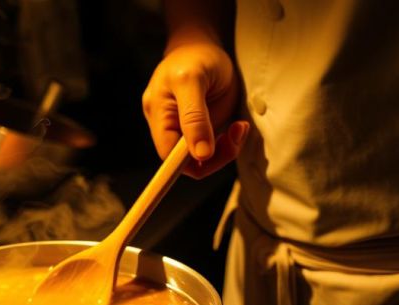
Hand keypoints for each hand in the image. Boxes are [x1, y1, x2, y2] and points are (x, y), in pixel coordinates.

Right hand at [142, 41, 247, 178]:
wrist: (204, 45)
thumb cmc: (195, 57)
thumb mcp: (193, 81)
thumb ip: (194, 118)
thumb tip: (200, 155)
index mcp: (159, 114)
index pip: (168, 155)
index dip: (187, 164)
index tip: (211, 157)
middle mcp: (168, 126)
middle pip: (186, 161)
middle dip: (214, 155)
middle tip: (235, 134)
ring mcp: (185, 129)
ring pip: (203, 158)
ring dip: (226, 149)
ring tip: (240, 128)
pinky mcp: (201, 128)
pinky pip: (214, 147)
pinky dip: (230, 142)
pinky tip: (239, 126)